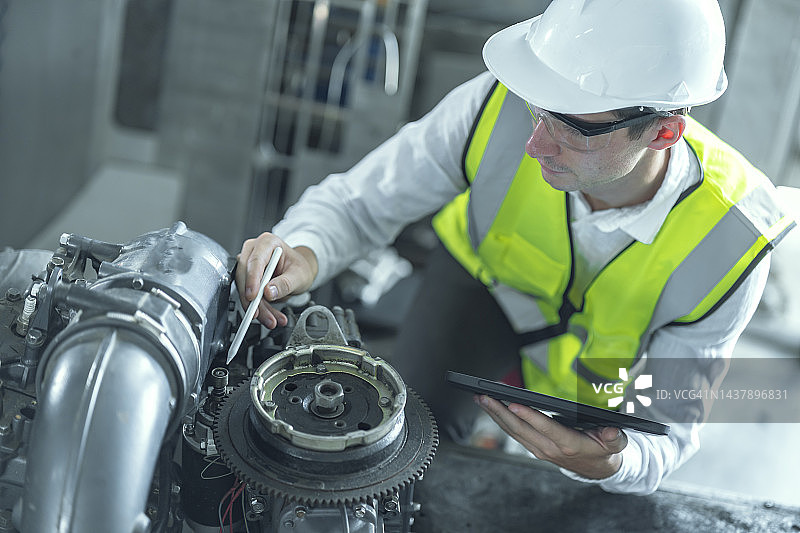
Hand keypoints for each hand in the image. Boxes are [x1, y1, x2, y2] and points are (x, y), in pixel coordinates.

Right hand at [235, 232, 318, 327]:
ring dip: (257, 307)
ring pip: (245, 288)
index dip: (252, 280)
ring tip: (271, 319)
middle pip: (245, 276)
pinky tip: (269, 316)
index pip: (255, 261)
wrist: (300, 271)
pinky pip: (248, 295)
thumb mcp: (299, 275)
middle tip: (260, 314)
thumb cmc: (300, 267)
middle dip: (253, 300)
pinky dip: (258, 308)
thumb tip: (269, 292)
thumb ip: (285, 283)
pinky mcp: (248, 278)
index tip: (253, 297)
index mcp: (268, 242)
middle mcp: (255, 250)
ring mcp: (249, 264)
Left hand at [476, 395, 626, 478]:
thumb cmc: (604, 451)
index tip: (514, 404)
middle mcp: (550, 449)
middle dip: (500, 411)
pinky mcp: (533, 447)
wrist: (597, 469)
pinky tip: (491, 408)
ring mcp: (539, 449)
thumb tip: (610, 430)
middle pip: (520, 428)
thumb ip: (613, 437)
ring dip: (495, 414)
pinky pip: (513, 433)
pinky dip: (500, 420)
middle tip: (485, 396)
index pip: (545, 428)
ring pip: (512, 431)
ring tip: (481, 398)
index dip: (529, 416)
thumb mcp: (616, 444)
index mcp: (569, 445)